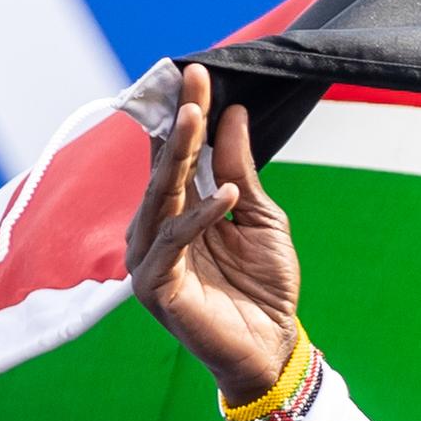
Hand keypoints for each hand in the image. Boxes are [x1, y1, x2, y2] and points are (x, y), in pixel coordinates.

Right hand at [126, 63, 302, 401]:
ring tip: (199, 116)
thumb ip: (240, 171)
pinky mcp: (153, 285)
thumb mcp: (260, 218)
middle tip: (194, 81)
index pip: (177, 153)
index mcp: (178, 210)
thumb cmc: (263, 287)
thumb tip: (233, 114)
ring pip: (162, 196)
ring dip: (180, 154)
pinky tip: (225, 195)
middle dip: (181, 121)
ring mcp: (149, 256)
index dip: (186, 114)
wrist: (271, 347)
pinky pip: (174, 242)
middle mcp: (156, 227)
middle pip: (165, 166)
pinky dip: (200, 217)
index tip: (198, 73)